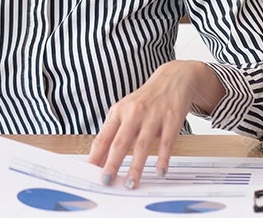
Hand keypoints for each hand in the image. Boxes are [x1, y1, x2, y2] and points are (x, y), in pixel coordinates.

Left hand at [87, 60, 225, 188]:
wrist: (173, 78)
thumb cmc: (145, 100)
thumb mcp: (126, 112)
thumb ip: (115, 134)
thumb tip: (101, 160)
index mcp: (118, 111)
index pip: (103, 137)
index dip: (96, 156)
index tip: (90, 172)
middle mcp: (133, 113)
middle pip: (120, 142)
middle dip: (112, 163)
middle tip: (107, 181)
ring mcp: (153, 116)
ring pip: (142, 145)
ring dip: (136, 167)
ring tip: (130, 183)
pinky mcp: (172, 119)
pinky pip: (166, 142)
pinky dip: (163, 158)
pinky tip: (160, 171)